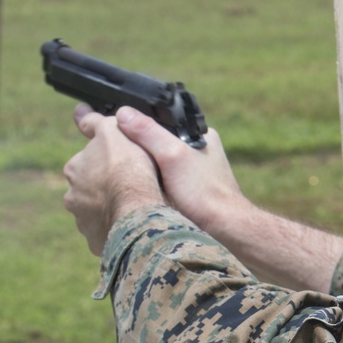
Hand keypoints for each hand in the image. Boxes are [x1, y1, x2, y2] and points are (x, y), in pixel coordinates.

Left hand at [63, 104, 164, 254]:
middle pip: (91, 189)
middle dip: (107, 188)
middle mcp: (72, 197)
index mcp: (74, 169)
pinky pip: (108, 234)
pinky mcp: (97, 243)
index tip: (123, 164)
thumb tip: (80, 111)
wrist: (139, 213)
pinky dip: (118, 229)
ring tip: (136, 208)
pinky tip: (134, 224)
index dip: (107, 160)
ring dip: (113, 210)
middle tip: (132, 186)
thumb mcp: (114, 132)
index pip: (88, 161)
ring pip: (99, 213)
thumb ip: (95, 122)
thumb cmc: (129, 170)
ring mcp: (84, 222)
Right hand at [115, 106, 248, 234]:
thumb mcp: (172, 155)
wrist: (224, 229)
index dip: (139, 127)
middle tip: (121, 157)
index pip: (161, 122)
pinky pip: (165, 182)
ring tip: (130, 175)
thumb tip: (123, 113)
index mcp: (199, 135)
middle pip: (159, 144)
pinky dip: (155, 185)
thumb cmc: (204, 193)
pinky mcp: (191, 191)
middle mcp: (199, 151)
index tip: (119, 134)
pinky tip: (146, 191)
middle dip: (142, 150)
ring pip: (161, 165)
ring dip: (147, 170)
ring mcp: (196, 172)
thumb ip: (148, 132)